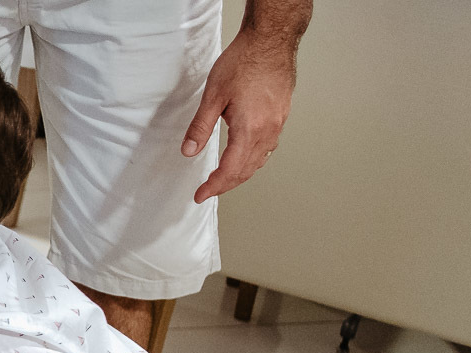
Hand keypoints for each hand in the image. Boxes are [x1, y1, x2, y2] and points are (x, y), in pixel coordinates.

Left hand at [182, 28, 296, 203]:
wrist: (271, 40)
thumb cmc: (244, 61)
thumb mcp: (213, 95)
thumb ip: (200, 127)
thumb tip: (189, 151)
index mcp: (249, 129)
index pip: (230, 170)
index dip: (214, 186)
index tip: (201, 195)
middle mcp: (267, 130)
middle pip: (246, 171)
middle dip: (225, 185)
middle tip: (208, 190)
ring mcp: (277, 124)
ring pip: (259, 161)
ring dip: (240, 174)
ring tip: (223, 179)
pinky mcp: (281, 115)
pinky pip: (268, 148)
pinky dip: (253, 160)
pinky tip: (245, 157)